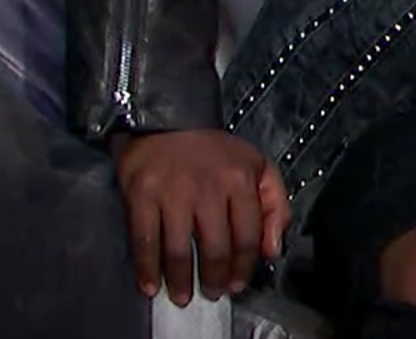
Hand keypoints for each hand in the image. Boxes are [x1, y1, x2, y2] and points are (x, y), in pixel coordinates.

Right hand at [111, 128, 289, 305]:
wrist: (168, 119)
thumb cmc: (216, 150)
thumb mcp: (258, 166)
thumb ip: (275, 205)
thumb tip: (272, 251)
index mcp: (240, 182)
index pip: (247, 236)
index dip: (243, 266)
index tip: (237, 285)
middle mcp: (208, 189)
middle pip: (215, 248)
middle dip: (215, 278)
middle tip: (213, 293)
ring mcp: (172, 193)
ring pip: (178, 250)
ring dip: (182, 280)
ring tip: (183, 296)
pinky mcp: (141, 195)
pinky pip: (144, 240)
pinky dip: (147, 268)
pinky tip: (150, 286)